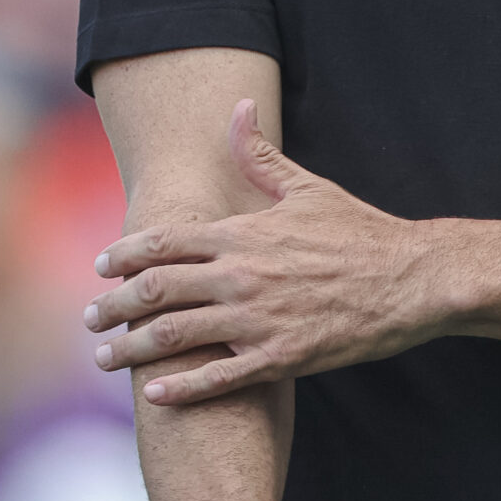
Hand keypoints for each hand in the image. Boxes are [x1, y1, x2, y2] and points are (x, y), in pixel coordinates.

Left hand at [85, 99, 443, 403]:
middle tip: (89, 318)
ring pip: (174, 337)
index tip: (99, 267)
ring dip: (130, 349)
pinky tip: (153, 393)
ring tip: (104, 358)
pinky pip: (217, 379)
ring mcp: (258, 320)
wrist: (411, 279)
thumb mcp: (308, 188)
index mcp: (243, 233)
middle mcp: (241, 276)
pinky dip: (179, 388)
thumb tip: (238, 108)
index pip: (163, 241)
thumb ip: (261, 155)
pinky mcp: (280, 357)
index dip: (123, 255)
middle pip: (155, 291)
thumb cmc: (359, 231)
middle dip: (112, 306)